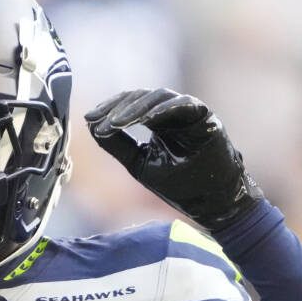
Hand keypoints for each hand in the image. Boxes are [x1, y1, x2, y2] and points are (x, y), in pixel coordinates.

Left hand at [85, 89, 262, 230]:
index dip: (110, 108)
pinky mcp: (207, 117)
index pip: (132, 104)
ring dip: (136, 108)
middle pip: (143, 96)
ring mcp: (192, 112)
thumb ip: (117, 145)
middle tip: (99, 120)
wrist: (212, 203)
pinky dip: (164, 109)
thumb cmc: (179, 185)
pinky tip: (145, 119)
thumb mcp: (139, 164)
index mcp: (159, 121)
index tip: (90, 119)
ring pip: (161, 97)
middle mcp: (175, 112)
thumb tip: (92, 127)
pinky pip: (185, 105)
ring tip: (116, 122)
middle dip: (118, 107)